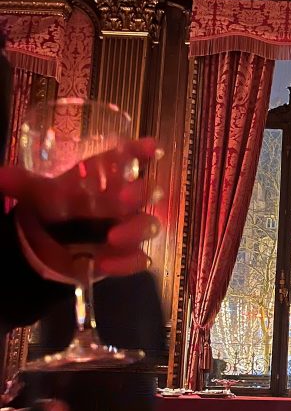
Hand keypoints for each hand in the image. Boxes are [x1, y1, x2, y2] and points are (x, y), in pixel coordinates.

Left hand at [0, 136, 162, 280]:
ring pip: (148, 225)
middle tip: (125, 198)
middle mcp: (123, 199)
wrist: (51, 242)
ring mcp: (129, 227)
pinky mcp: (127, 254)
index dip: (141, 152)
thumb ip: (20, 183)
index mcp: (104, 176)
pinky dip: (125, 263)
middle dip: (142, 193)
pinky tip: (104, 263)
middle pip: (146, 191)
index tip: (150, 147)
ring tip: (113, 237)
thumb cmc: (53, 207)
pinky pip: (137, 259)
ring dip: (136, 230)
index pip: (128, 159)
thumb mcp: (37, 192)